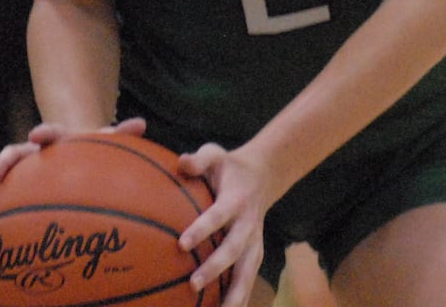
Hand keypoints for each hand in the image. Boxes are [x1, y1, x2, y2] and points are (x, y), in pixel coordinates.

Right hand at [0, 118, 146, 209]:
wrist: (76, 155)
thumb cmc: (93, 152)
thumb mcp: (105, 143)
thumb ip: (120, 135)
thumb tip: (141, 124)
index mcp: (58, 139)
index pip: (50, 134)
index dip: (44, 133)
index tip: (36, 136)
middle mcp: (36, 151)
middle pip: (16, 153)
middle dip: (4, 163)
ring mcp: (24, 168)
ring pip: (3, 174)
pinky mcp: (18, 184)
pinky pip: (2, 192)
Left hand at [177, 144, 270, 306]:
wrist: (264, 175)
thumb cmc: (228, 166)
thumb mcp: (215, 154)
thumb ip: (199, 159)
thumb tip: (181, 162)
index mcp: (236, 199)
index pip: (217, 216)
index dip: (202, 229)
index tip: (182, 243)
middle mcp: (248, 224)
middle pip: (234, 249)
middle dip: (215, 268)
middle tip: (193, 283)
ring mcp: (255, 241)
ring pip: (247, 272)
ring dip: (234, 294)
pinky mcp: (256, 254)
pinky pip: (248, 279)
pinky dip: (239, 299)